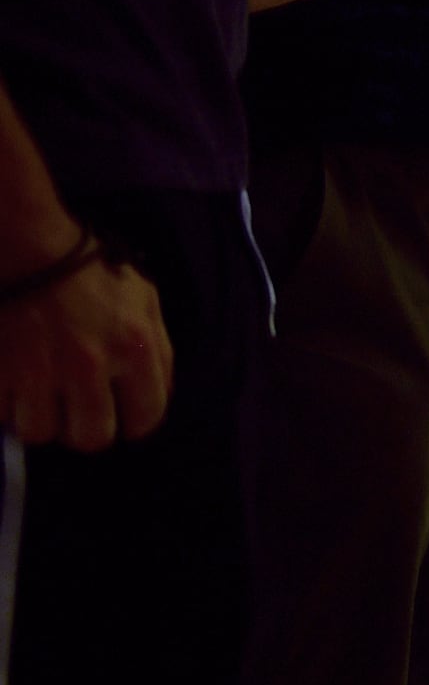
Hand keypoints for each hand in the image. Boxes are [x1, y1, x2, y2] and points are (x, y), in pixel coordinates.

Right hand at [0, 250, 171, 449]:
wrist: (26, 247)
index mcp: (134, 348)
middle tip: (74, 411)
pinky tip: (11, 380)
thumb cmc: (89, 272)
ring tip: (37, 393)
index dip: (133, 423)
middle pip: (91, 438)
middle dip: (83, 428)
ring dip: (38, 418)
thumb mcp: (144, 301)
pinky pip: (1, 414)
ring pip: (40, 432)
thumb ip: (158, 349)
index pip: (146, 418)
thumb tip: (157, 394)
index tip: (121, 418)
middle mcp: (89, 365)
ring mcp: (39, 371)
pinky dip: (5, 404)